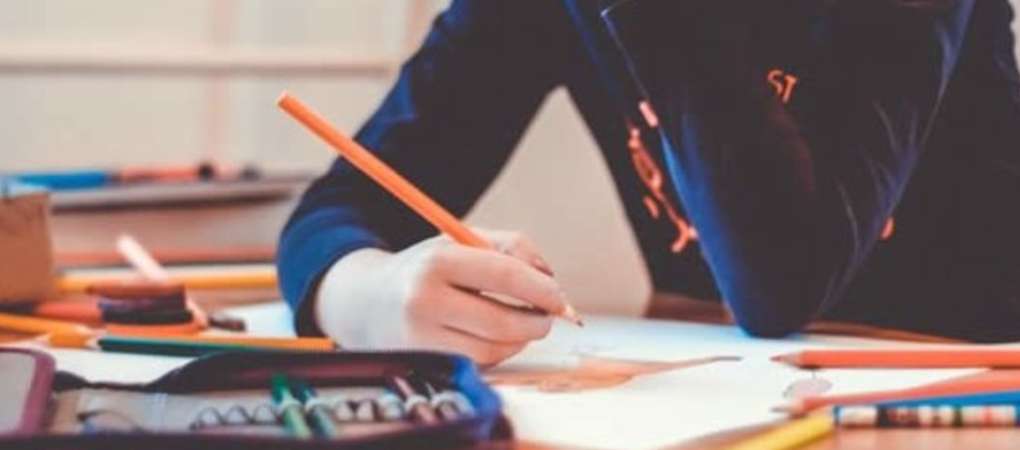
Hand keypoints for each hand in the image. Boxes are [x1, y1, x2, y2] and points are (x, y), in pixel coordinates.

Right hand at [315, 229, 565, 365]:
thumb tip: (550, 278)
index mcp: (437, 262)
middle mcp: (424, 301)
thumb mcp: (461, 242)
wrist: (366, 301)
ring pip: (493, 349)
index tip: (559, 296)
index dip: (541, 289)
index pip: (504, 275)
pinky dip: (498, 351)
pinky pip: (478, 363)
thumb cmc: (427, 268)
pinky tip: (496, 336)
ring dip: (520, 339)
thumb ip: (512, 247)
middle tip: (548, 316)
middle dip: (537, 321)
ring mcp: (421, 339)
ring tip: (522, 324)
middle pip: (502, 321)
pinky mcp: (423, 363)